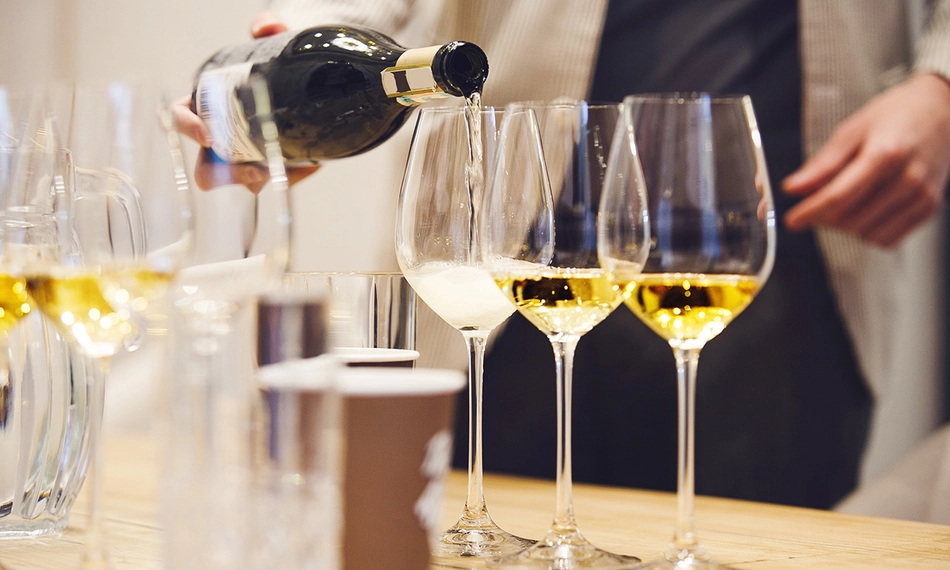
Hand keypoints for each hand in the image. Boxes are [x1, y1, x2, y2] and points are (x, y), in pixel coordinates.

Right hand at [171, 11, 318, 192]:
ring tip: (276, 171)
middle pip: (206, 168)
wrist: (305, 79)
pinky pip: (277, 178)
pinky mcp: (273, 164)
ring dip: (255, 180)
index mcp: (205, 106)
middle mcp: (220, 138)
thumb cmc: (273, 64)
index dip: (187, 129)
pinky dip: (292, 174)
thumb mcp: (269, 43)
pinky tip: (308, 163)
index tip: (208, 134)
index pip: (177, 119)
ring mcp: (246, 155)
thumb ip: (266, 30)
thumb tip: (263, 28)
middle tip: (250, 169)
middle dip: (223, 174)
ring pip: (241, 180)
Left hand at [783, 73, 949, 247]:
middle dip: (825, 216)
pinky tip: (866, 209)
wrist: (943, 110)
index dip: (810, 212)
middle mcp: (908, 178)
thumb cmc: (895, 116)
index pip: (839, 196)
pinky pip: (888, 239)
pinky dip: (869, 231)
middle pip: (851, 219)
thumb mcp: (853, 130)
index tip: (791, 220)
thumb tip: (792, 188)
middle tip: (818, 201)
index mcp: (886, 154)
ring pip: (867, 234)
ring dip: (846, 225)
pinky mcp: (930, 208)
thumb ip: (823, 164)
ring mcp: (922, 196)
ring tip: (846, 200)